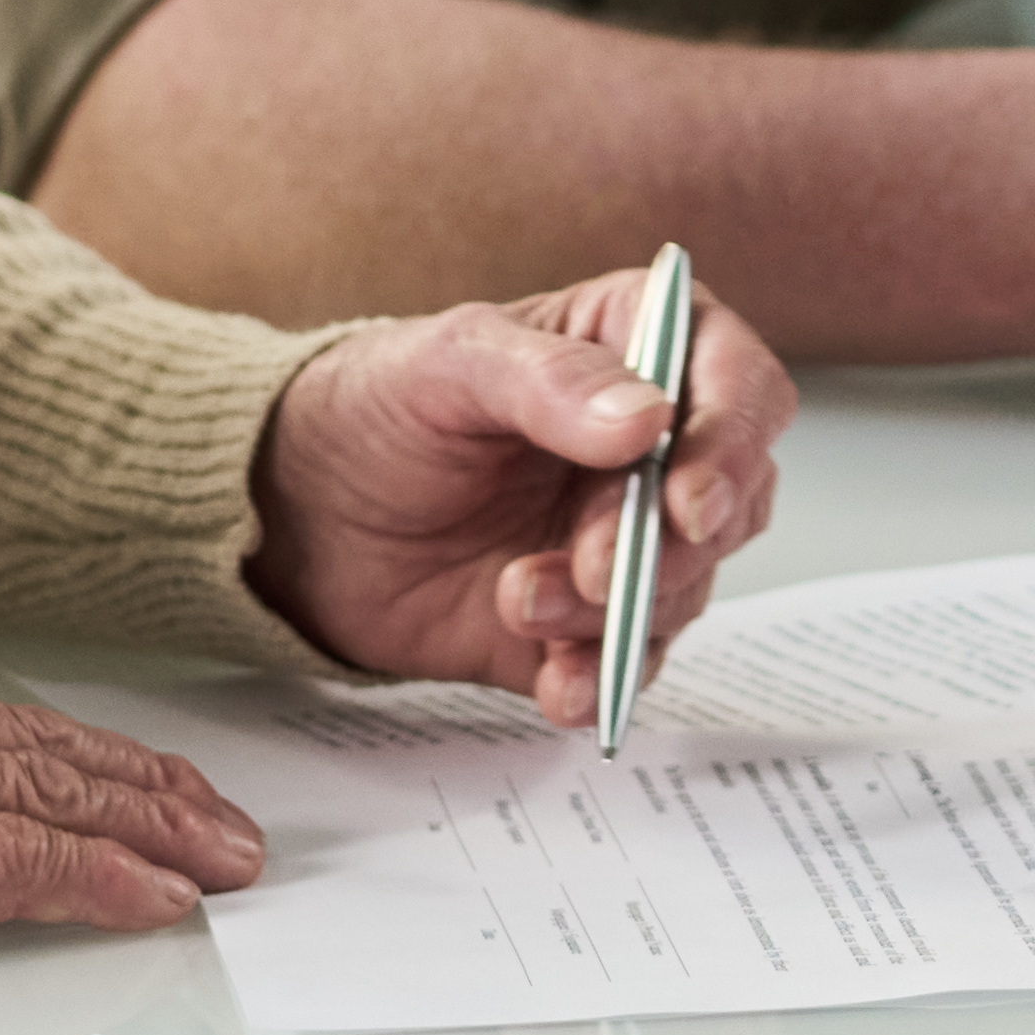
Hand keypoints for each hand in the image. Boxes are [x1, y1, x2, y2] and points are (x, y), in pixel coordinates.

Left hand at [242, 272, 800, 718]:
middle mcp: (651, 450)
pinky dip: (601, 680)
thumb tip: (648, 420)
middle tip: (591, 567)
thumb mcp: (447, 362)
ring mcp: (623, 540)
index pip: (739, 384)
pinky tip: (558, 684)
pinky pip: (628, 662)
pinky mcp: (585, 623)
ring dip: (614, 613)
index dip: (733, 443)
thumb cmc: (374, 408)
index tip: (687, 500)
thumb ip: (548, 383)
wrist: (295, 513)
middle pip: (729, 503)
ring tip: (520, 600)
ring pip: (684, 588)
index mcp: (636, 351)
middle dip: (665, 547)